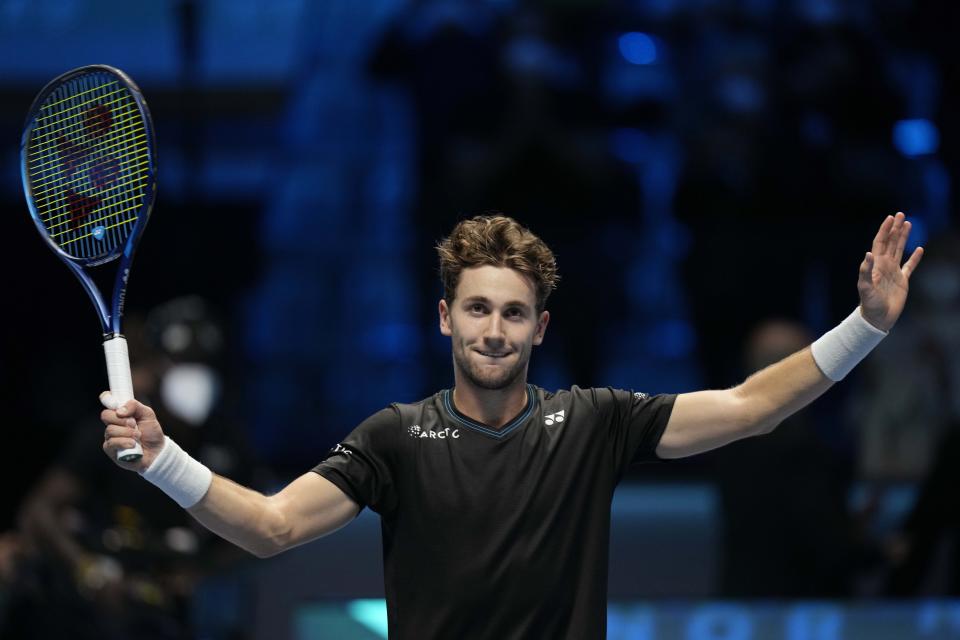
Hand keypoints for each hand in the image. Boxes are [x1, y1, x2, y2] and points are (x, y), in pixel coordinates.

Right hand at [100, 393, 165, 471]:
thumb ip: (135, 406)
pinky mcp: (110, 450)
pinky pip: (112, 443)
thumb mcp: (148, 415)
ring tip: (138, 436)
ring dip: (127, 433)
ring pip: (110, 430)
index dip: (107, 398)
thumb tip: (119, 410)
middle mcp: (113, 424)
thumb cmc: (152, 432)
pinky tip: (133, 445)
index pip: (107, 401)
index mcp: (121, 413)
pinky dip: (125, 442)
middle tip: (134, 424)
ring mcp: (110, 437)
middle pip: (106, 415)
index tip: (112, 401)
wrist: (157, 451)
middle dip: (122, 420)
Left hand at [858, 212, 923, 331]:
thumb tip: (868, 254)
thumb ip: (866, 271)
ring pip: (899, 250)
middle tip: (900, 214)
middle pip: (890, 243)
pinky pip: (910, 266)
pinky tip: (920, 249)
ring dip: (903, 237)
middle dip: (895, 229)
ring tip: (908, 224)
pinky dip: (915, 258)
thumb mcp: (864, 287)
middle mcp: (884, 266)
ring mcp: (893, 272)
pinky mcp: (902, 281)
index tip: (890, 218)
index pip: (879, 243)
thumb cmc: (869, 304)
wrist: (877, 319)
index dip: (884, 230)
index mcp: (875, 265)